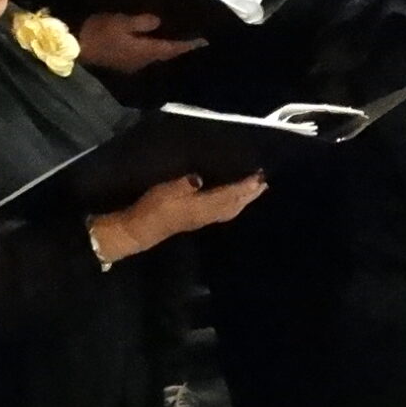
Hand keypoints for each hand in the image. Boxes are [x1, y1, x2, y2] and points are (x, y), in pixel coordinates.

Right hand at [74, 11, 207, 74]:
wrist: (74, 46)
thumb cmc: (99, 32)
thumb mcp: (121, 22)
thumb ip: (142, 23)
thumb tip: (159, 22)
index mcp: (144, 52)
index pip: (172, 49)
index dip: (188, 44)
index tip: (204, 41)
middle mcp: (141, 62)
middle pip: (165, 54)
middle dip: (178, 47)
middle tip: (192, 39)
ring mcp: (130, 64)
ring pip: (154, 56)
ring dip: (165, 49)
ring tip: (175, 39)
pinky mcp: (121, 62)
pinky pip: (143, 56)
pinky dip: (152, 49)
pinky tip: (152, 42)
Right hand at [91, 173, 266, 260]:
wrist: (140, 230)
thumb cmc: (152, 208)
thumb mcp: (166, 191)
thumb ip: (184, 184)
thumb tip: (200, 178)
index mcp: (202, 206)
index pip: (229, 195)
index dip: (245, 186)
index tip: (258, 176)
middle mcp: (208, 214)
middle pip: (235, 204)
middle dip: (250, 193)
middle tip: (264, 181)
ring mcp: (204, 219)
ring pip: (231, 209)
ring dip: (245, 199)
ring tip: (256, 189)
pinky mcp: (198, 220)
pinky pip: (224, 212)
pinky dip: (235, 205)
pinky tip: (236, 201)